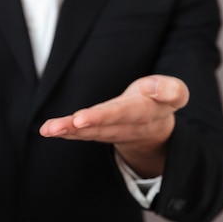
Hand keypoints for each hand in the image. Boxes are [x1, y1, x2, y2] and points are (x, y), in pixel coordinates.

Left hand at [39, 75, 188, 176]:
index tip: (86, 117)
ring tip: (49, 129)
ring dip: (68, 131)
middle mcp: (126, 126)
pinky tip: (47, 130)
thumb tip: (152, 86)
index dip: (107, 115)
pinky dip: (64, 132)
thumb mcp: (175, 94)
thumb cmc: (160, 102)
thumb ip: (171, 90)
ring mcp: (111, 132)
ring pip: (89, 133)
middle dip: (86, 125)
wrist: (154, 129)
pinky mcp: (99, 133)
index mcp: (146, 113)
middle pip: (105, 126)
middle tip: (69, 124)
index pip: (128, 113)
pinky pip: (81, 134)